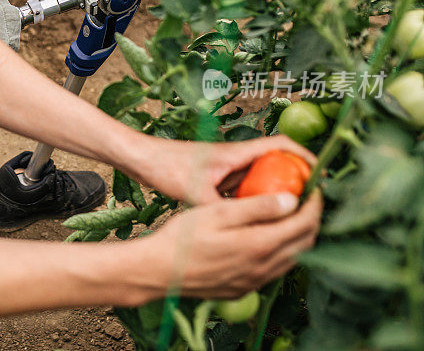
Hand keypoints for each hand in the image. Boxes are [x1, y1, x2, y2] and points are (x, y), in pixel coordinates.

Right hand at [127, 191, 322, 300]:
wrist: (159, 271)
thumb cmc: (183, 237)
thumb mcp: (218, 212)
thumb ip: (257, 206)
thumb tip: (292, 199)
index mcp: (260, 245)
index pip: (304, 222)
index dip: (315, 202)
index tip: (313, 186)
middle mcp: (264, 267)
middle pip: (305, 242)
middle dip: (312, 218)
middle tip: (306, 198)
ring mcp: (255, 281)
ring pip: (294, 257)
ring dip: (299, 235)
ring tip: (290, 215)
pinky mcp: (245, 288)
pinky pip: (276, 269)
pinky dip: (283, 250)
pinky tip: (268, 237)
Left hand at [130, 134, 316, 203]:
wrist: (140, 159)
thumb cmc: (166, 168)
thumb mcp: (196, 193)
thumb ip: (222, 209)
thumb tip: (247, 228)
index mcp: (236, 153)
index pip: (281, 146)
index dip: (305, 157)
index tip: (321, 177)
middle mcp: (235, 157)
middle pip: (275, 163)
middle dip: (295, 180)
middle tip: (309, 207)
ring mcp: (225, 167)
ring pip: (259, 176)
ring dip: (274, 191)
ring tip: (289, 217)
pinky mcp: (215, 177)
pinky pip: (243, 187)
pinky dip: (252, 199)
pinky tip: (254, 221)